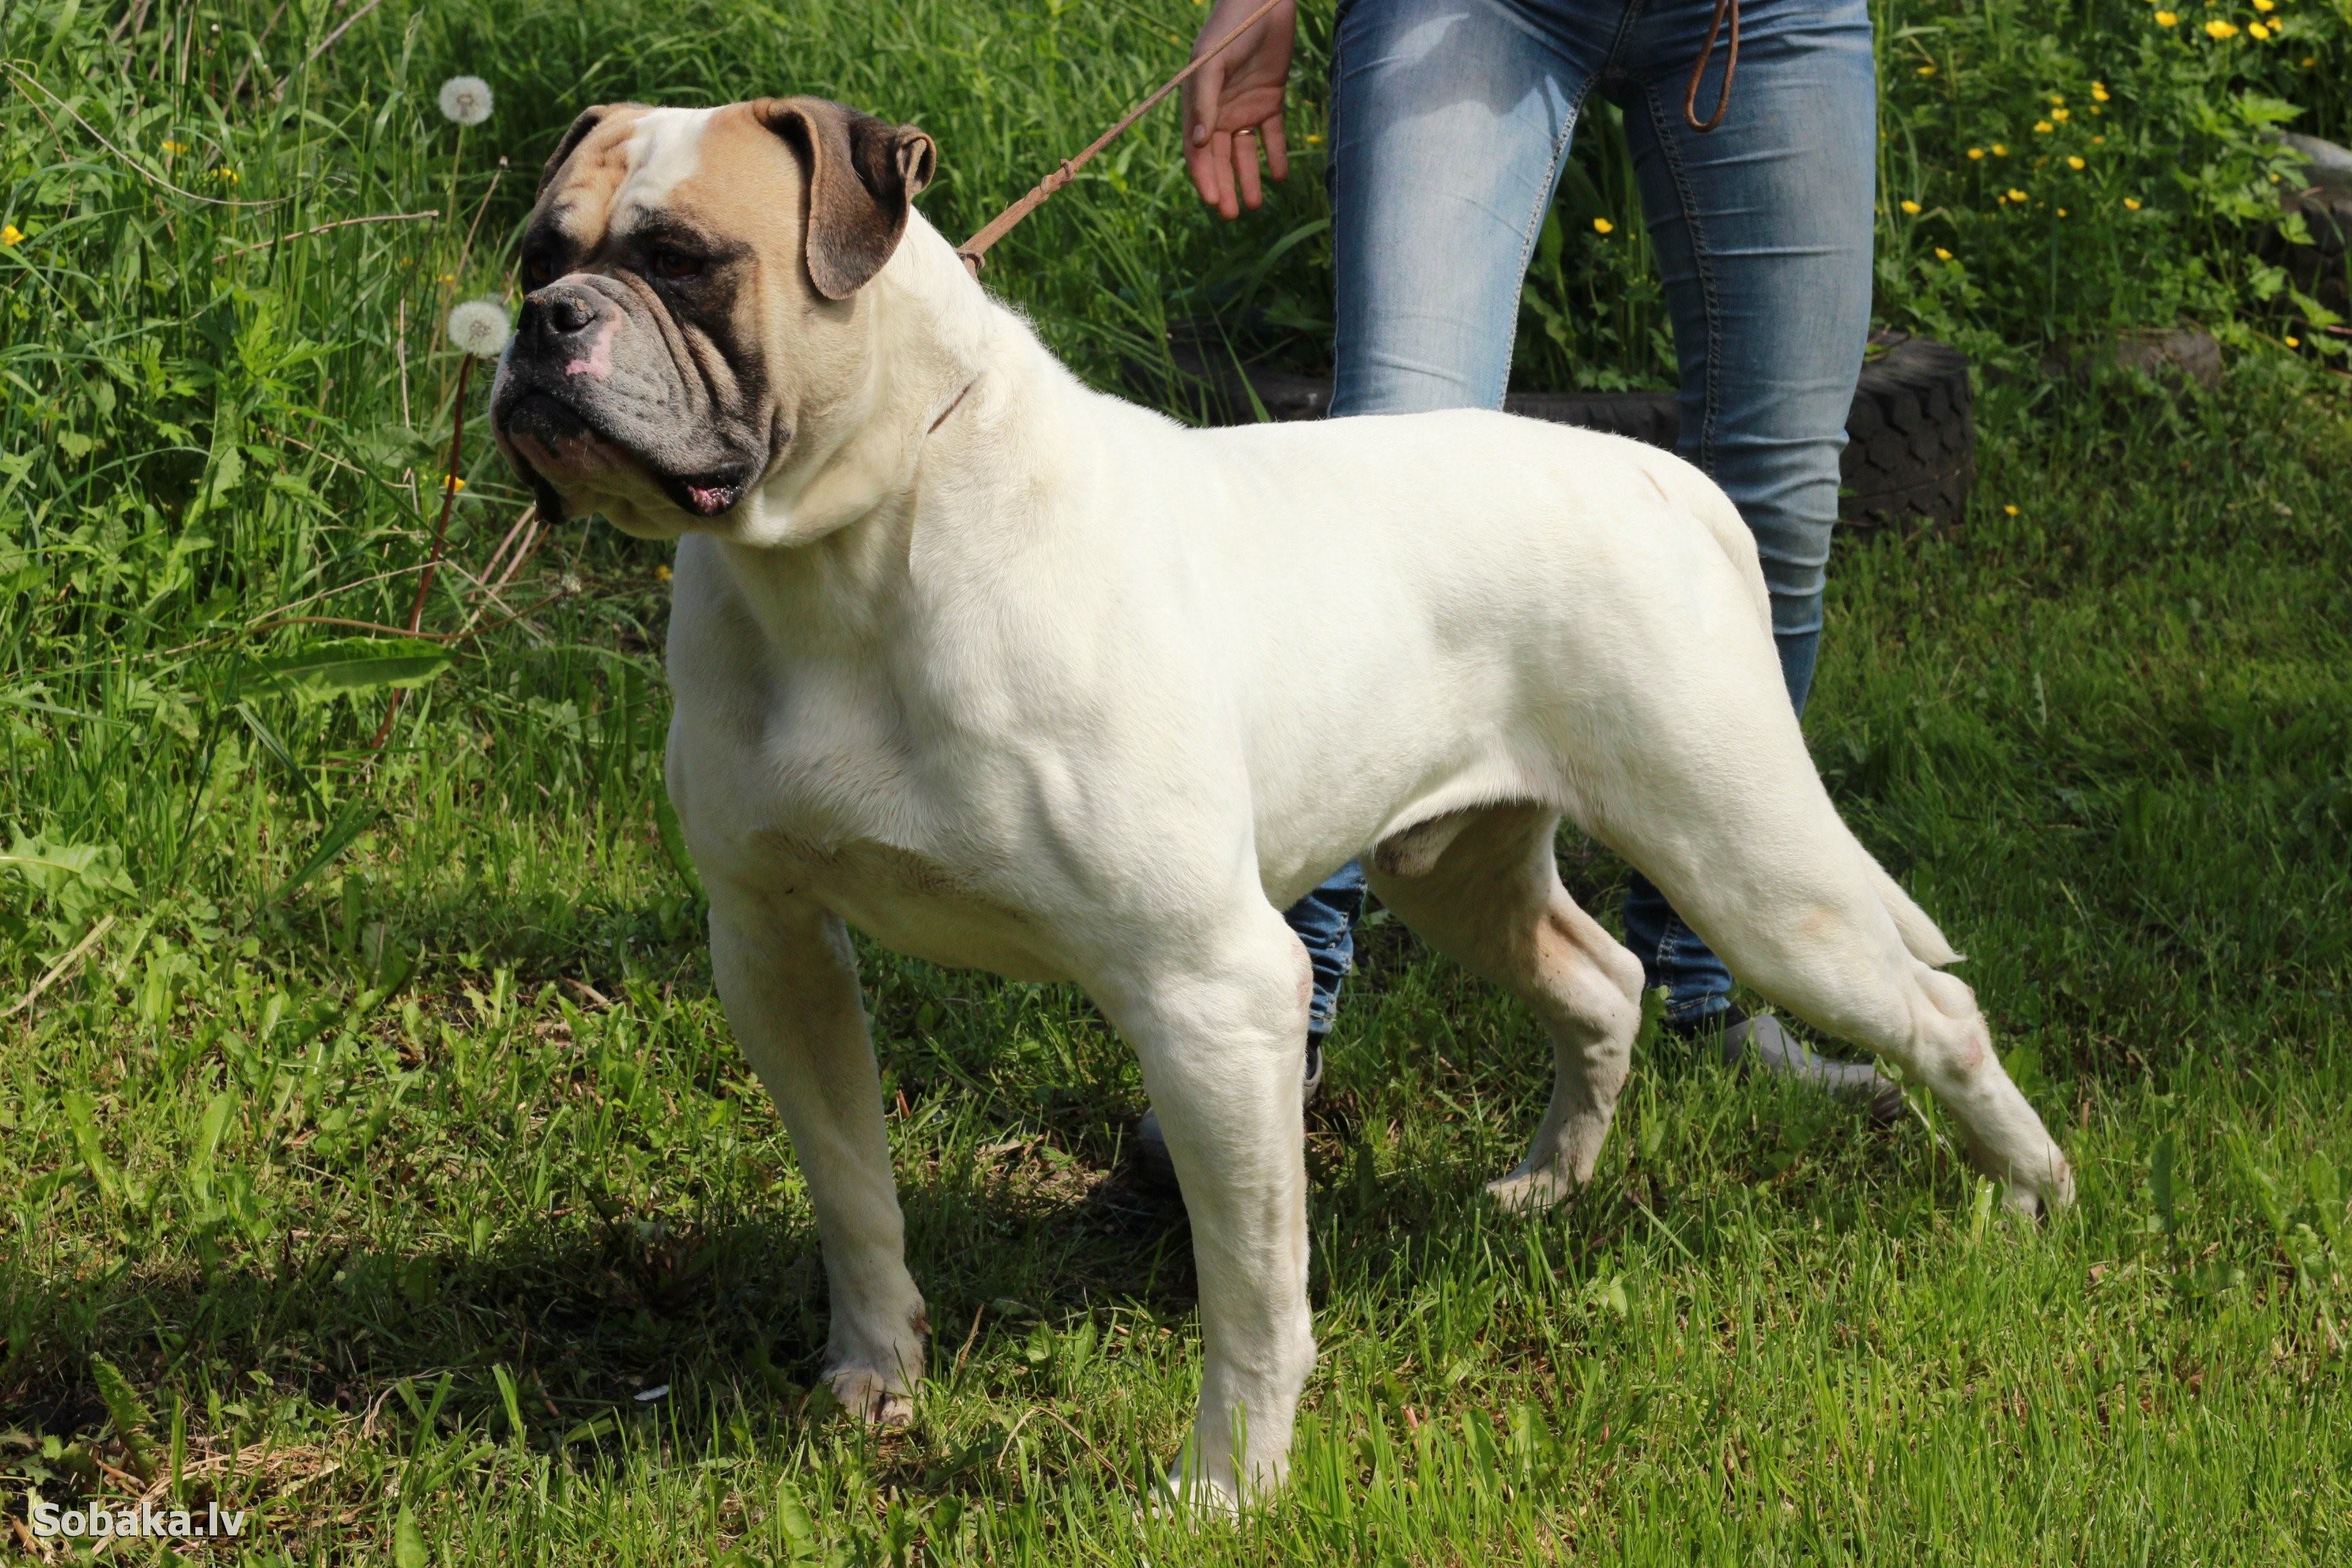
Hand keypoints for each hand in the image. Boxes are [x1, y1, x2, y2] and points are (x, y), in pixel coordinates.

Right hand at [1181, 0, 1295, 219]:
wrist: (1265, 1)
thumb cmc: (1232, 26)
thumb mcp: (1213, 62)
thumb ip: (1205, 99)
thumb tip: (1198, 141)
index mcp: (1199, 103)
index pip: (1197, 149)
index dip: (1203, 176)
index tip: (1212, 200)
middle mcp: (1219, 110)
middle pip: (1220, 158)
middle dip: (1224, 186)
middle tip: (1231, 215)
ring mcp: (1244, 107)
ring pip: (1245, 153)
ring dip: (1248, 179)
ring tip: (1255, 204)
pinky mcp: (1270, 100)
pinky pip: (1272, 135)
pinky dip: (1276, 155)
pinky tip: (1280, 176)